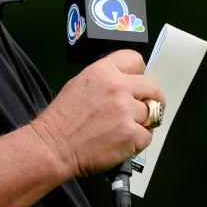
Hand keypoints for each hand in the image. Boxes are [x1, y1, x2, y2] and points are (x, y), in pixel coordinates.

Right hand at [31, 50, 164, 178]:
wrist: (53, 146)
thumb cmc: (62, 120)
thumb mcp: (80, 84)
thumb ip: (106, 79)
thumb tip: (127, 84)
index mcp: (103, 71)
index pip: (136, 60)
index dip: (140, 72)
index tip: (141, 82)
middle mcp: (116, 87)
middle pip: (152, 87)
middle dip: (153, 99)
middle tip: (149, 107)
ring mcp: (125, 110)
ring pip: (152, 113)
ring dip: (144, 122)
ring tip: (127, 128)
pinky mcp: (130, 134)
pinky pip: (147, 136)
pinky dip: (138, 142)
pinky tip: (123, 141)